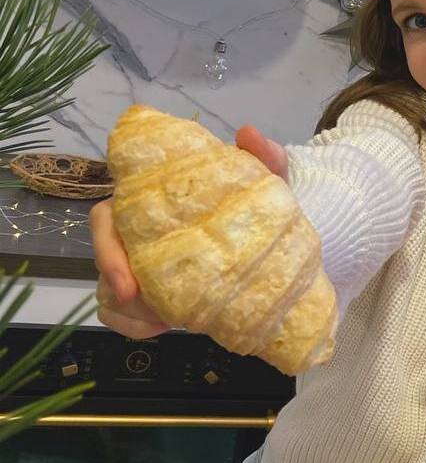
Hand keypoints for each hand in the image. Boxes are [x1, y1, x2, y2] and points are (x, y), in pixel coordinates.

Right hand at [91, 123, 287, 338]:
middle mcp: (140, 234)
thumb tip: (247, 132)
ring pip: (109, 292)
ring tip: (166, 321)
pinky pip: (124, 316)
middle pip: (105, 257)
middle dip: (115, 285)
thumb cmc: (260, 206)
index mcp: (153, 202)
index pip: (109, 216)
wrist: (283, 246)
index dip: (108, 246)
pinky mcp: (153, 297)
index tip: (129, 282)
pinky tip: (162, 330)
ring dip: (129, 311)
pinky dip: (135, 327)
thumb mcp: (267, 181)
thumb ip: (264, 156)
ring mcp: (143, 268)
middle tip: (143, 304)